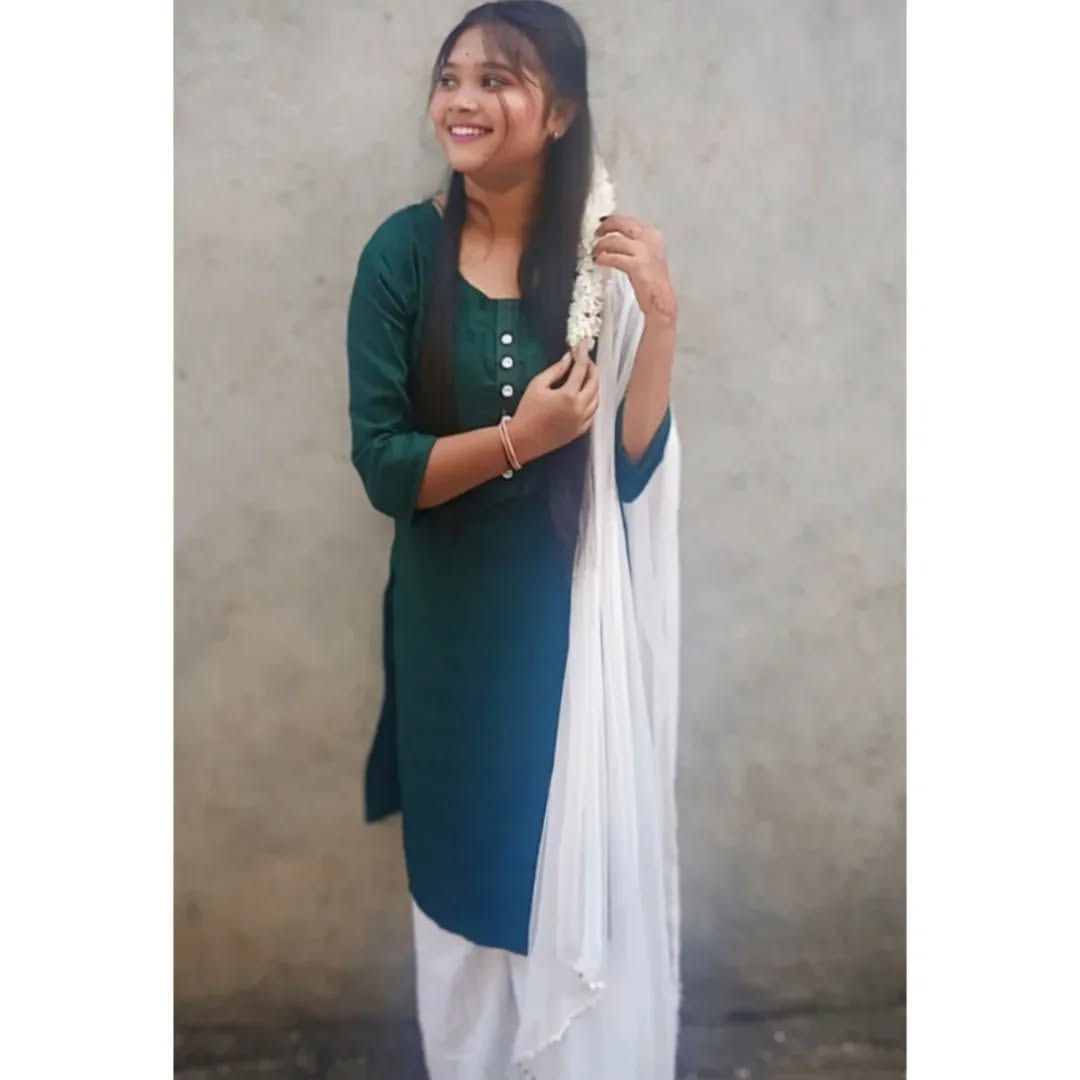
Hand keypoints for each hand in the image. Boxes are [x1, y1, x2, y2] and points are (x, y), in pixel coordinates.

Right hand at [510, 339, 597, 460]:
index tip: (582, 344)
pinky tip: (586, 396)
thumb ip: (555, 370)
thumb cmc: (527, 411)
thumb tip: (568, 358)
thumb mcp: (537, 385)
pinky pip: (593, 413)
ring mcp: (582, 421)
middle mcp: (579, 408)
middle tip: (586, 360)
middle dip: (592, 369)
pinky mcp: (580, 430)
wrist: (523, 439)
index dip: (582, 353)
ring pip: (597, 399)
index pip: (581, 369)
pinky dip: (592, 402)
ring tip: (586, 377)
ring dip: (594, 385)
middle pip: (594, 383)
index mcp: (569, 395)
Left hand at [592, 214, 677, 326]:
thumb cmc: (652, 281)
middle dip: (606, 227)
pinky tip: (599, 261)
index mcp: (653, 235)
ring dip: (601, 245)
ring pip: (614, 240)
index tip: (604, 224)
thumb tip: (616, 238)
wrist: (661, 300)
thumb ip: (634, 244)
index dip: (614, 221)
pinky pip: (613, 257)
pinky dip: (603, 258)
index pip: (629, 220)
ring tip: (595, 252)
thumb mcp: (647, 255)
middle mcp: (649, 239)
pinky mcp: (636, 265)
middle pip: (622, 224)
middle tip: (596, 233)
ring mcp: (644, 251)